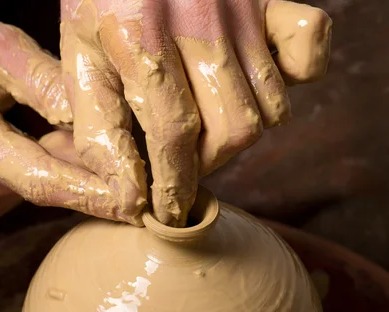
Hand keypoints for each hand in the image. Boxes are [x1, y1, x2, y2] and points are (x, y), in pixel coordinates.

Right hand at [0, 20, 142, 223]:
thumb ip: (48, 84)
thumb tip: (101, 121)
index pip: (44, 179)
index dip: (96, 192)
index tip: (140, 199)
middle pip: (56, 189)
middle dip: (103, 179)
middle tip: (146, 171)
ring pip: (50, 188)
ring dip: (82, 167)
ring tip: (102, 142)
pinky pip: (38, 187)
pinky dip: (61, 167)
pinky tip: (61, 140)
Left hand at [60, 0, 331, 225]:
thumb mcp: (78, 53)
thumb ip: (98, 125)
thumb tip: (127, 195)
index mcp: (144, 38)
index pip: (173, 134)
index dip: (174, 184)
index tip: (168, 213)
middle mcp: (202, 24)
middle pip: (233, 129)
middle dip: (207, 162)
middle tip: (182, 164)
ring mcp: (241, 11)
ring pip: (269, 106)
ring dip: (238, 132)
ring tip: (206, 129)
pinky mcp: (266, 0)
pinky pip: (310, 47)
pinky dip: (295, 78)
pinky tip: (253, 86)